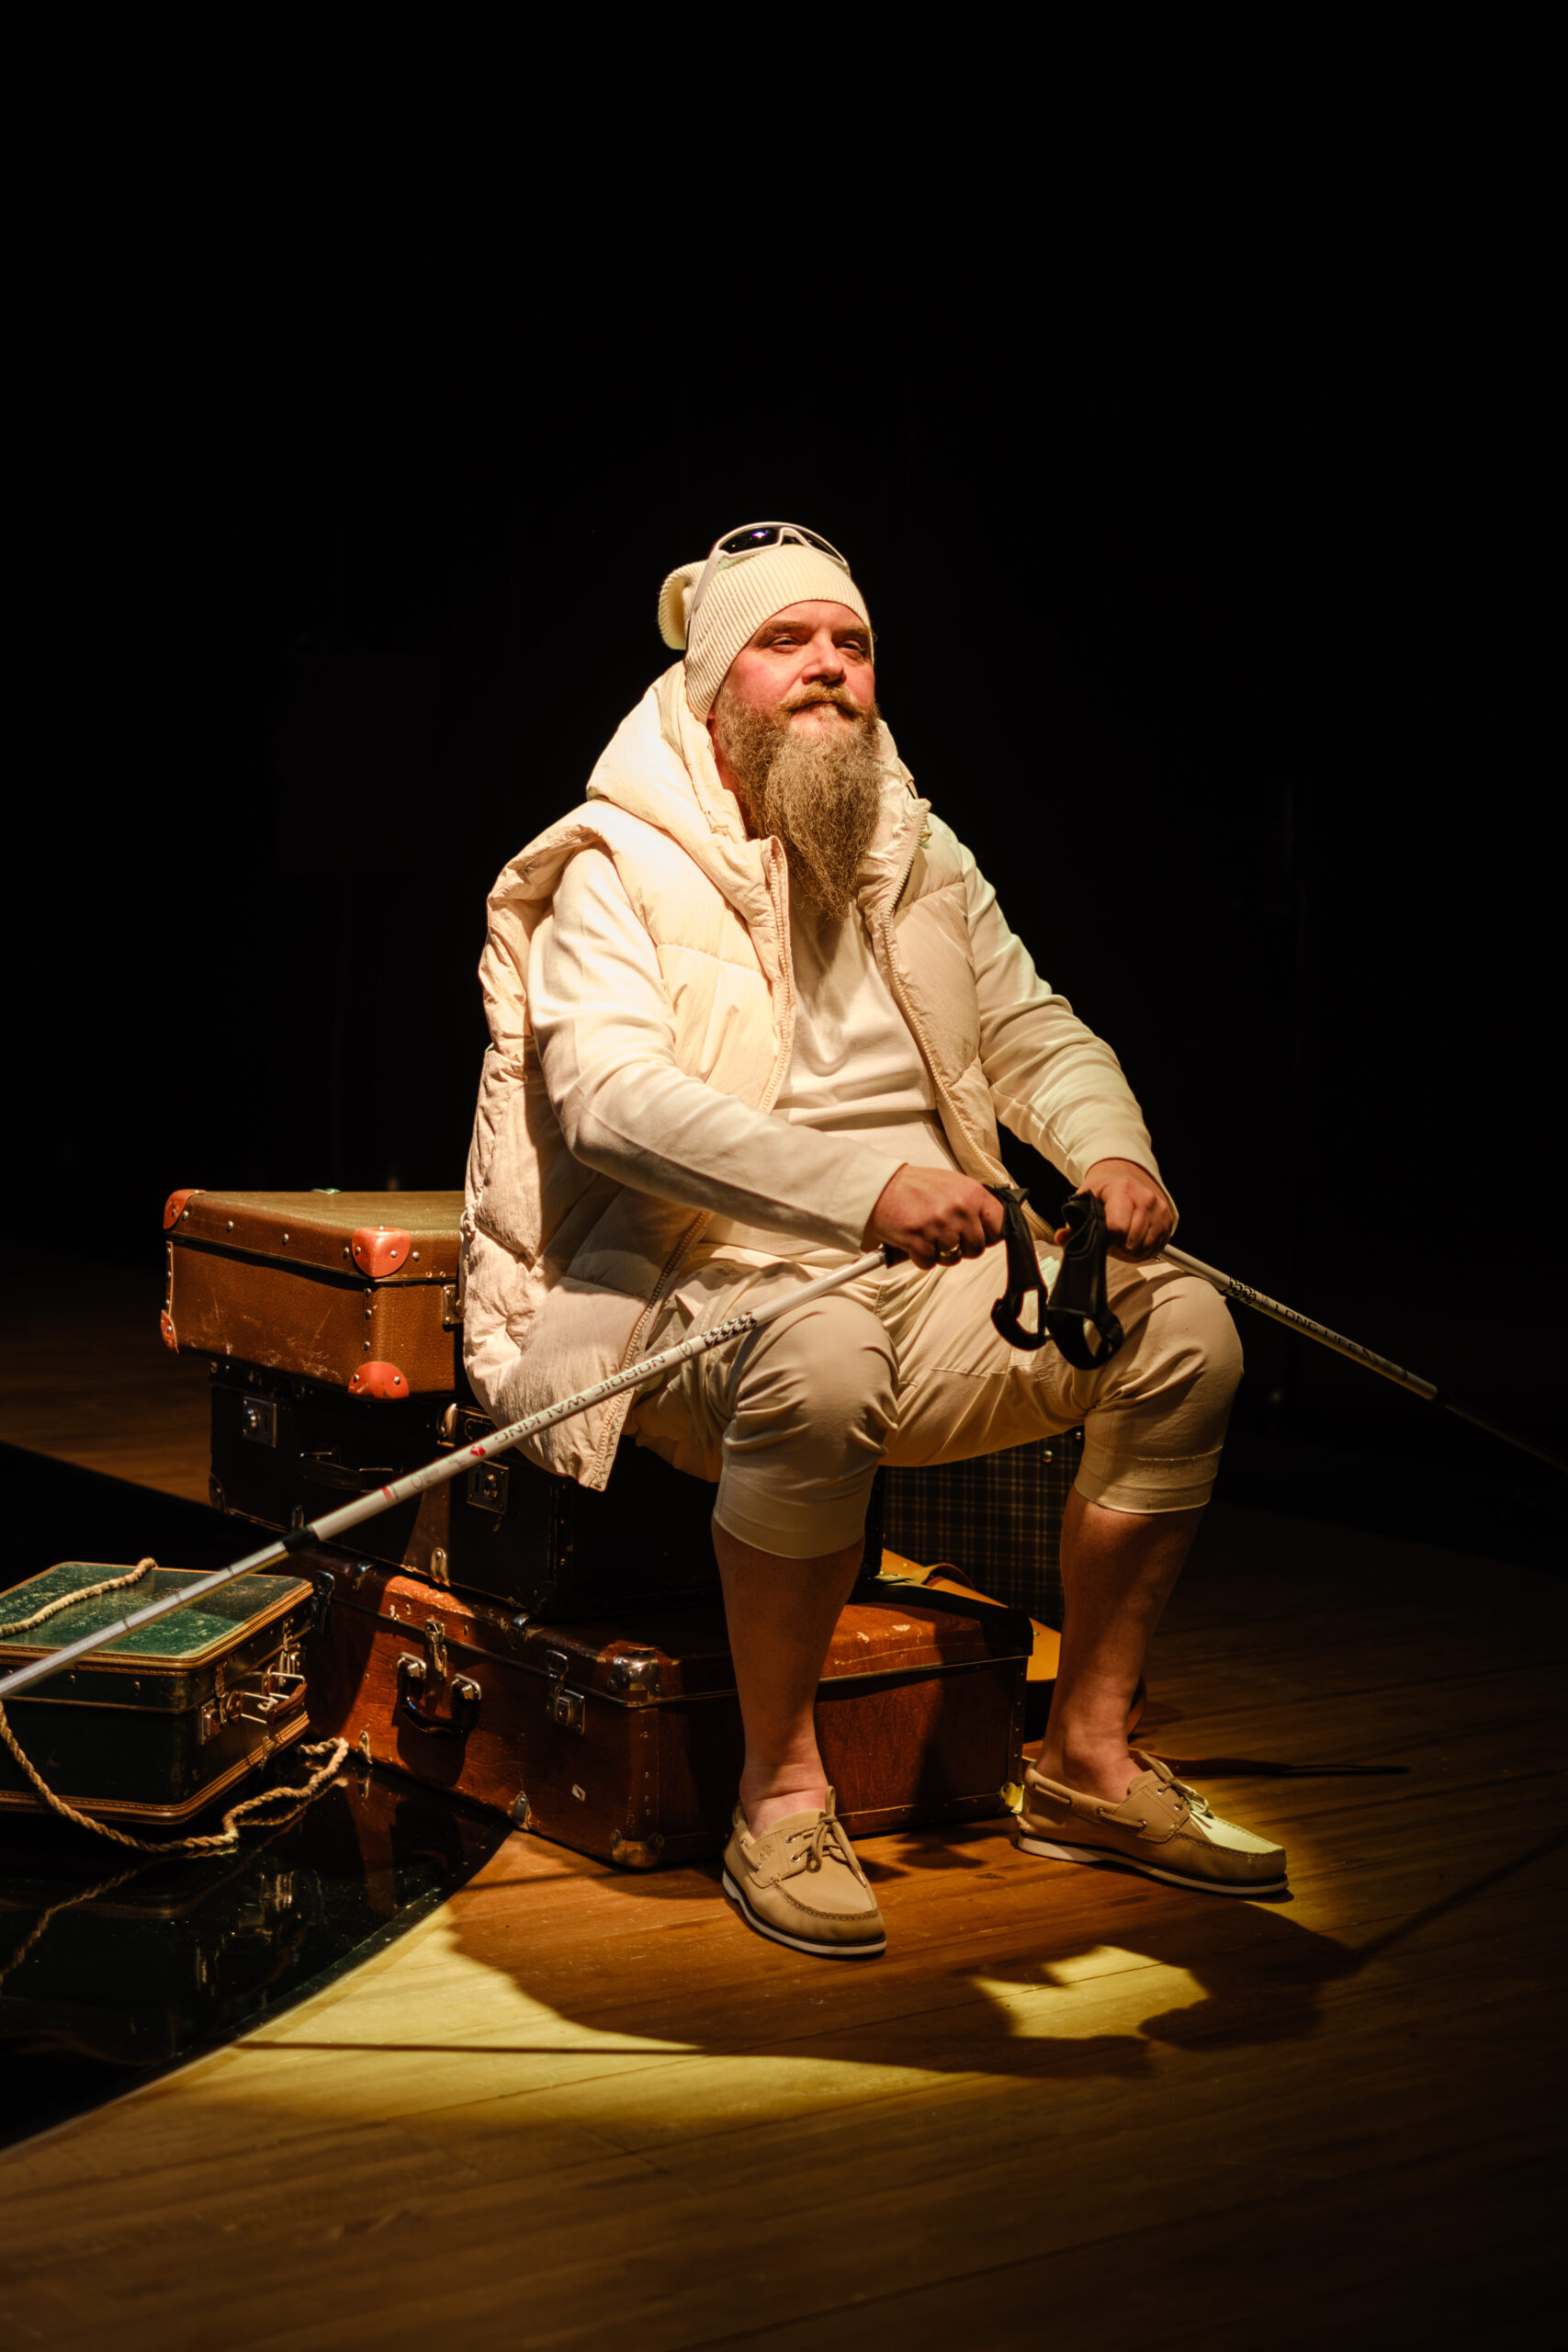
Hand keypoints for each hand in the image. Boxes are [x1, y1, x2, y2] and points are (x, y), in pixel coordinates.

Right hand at [862, 1165, 1004, 1270]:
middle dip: (962, 1247)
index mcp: (972, 1193)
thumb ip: (973, 1203)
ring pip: (953, 1258)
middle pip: (976, 1247)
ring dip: (939, 1252)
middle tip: (945, 1236)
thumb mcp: (952, 1184)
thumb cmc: (915, 1186)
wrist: (879, 1188)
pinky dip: (921, 1257)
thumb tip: (993, 1225)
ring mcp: (940, 1226)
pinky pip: (930, 1262)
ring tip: (927, 1235)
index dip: (990, 1234)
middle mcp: (959, 1209)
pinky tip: (914, 1241)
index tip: (980, 1235)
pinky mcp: (919, 1240)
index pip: (1000, 1224)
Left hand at [1065, 1158, 1173, 1260]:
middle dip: (1117, 1248)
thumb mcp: (1085, 1197)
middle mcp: (1145, 1200)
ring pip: (1144, 1248)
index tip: (1101, 1238)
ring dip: (1130, 1251)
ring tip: (1120, 1240)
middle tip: (1110, 1240)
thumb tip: (1062, 1238)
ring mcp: (1159, 1211)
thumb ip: (1074, 1221)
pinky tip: (1132, 1240)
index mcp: (1123, 1192)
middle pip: (1131, 1243)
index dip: (1106, 1241)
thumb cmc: (1106, 1186)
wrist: (1129, 1171)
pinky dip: (1143, 1250)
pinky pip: (1155, 1247)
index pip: (1117, 1229)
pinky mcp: (1168, 1220)